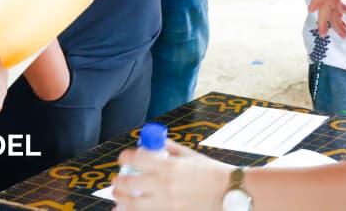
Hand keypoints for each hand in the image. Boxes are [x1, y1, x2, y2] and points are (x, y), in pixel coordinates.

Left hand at [113, 141, 230, 210]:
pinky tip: (127, 209)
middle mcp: (164, 185)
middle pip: (128, 183)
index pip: (135, 159)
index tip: (124, 159)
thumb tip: (153, 142)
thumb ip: (170, 149)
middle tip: (117, 180)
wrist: (228, 194)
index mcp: (169, 166)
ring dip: (121, 199)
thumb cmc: (212, 173)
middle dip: (119, 181)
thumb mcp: (190, 155)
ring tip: (118, 196)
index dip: (125, 158)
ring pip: (132, 204)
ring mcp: (166, 204)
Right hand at [307, 0, 345, 38]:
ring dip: (334, 22)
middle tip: (323, 33)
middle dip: (324, 16)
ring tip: (342, 35)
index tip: (310, 11)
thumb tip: (339, 4)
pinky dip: (341, 21)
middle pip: (330, 0)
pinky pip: (342, 10)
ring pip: (335, 7)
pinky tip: (344, 31)